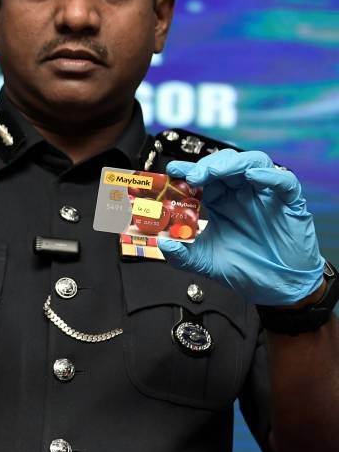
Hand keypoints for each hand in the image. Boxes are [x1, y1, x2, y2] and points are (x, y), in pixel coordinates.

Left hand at [157, 149, 324, 305]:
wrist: (277, 288)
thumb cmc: (246, 270)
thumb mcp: (204, 263)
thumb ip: (181, 254)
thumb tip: (161, 243)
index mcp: (222, 202)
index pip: (204, 177)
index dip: (188, 170)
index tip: (173, 171)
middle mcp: (243, 194)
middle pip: (226, 164)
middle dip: (207, 165)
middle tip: (193, 176)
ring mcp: (266, 196)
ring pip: (253, 163)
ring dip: (232, 163)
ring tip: (214, 172)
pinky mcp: (290, 204)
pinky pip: (285, 181)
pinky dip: (270, 175)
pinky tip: (254, 176)